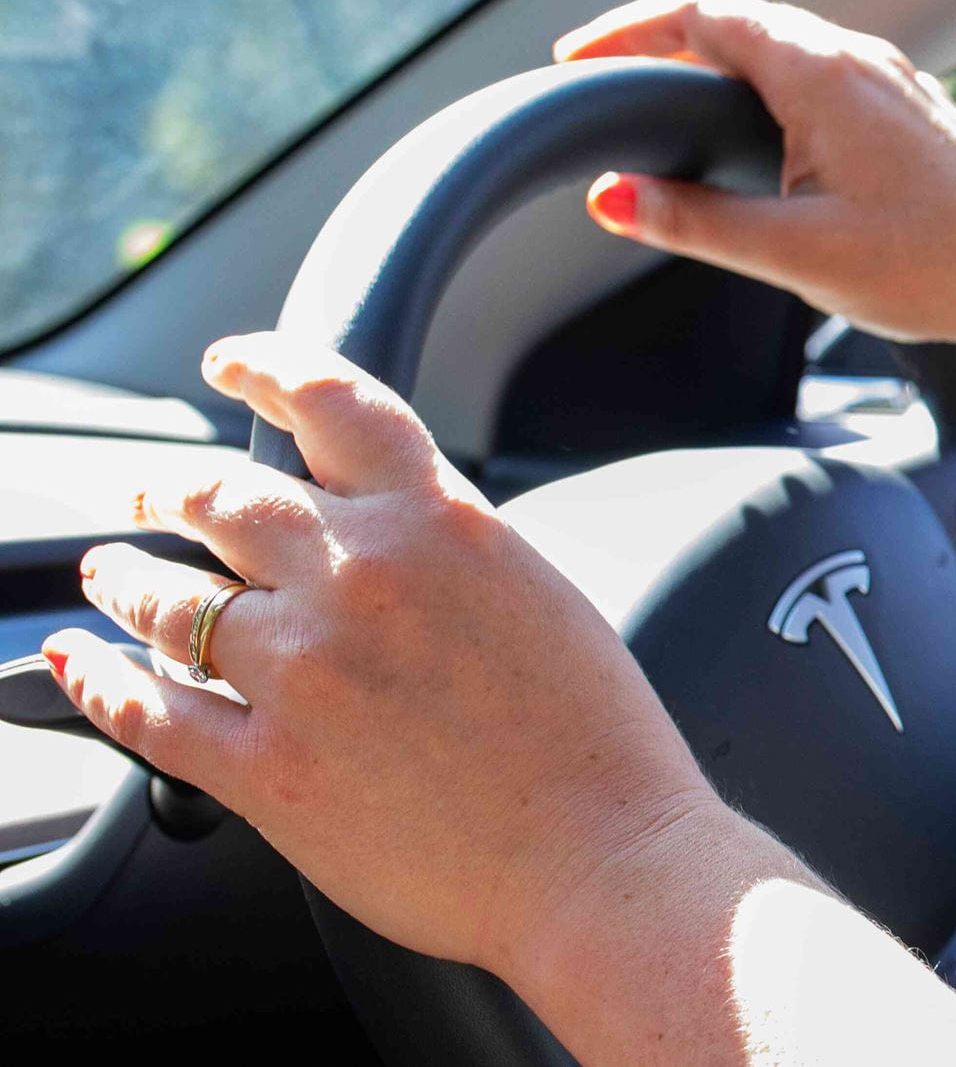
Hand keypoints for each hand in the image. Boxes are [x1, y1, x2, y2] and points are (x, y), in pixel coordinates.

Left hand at [43, 333, 775, 981]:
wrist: (604, 859)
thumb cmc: (596, 744)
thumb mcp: (541, 594)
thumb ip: (451, 550)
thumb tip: (385, 537)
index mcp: (441, 523)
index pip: (329, 403)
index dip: (264, 368)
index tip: (231, 368)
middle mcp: (360, 578)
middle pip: (223, 498)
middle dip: (171, 490)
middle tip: (150, 496)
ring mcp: (302, 673)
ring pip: (168, 599)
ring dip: (123, 578)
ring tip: (108, 575)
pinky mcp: (264, 769)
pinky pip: (145, 711)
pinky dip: (97, 681)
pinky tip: (79, 662)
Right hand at [554, 0, 955, 350]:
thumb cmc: (934, 266)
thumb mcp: (793, 253)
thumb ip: (695, 222)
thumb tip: (612, 198)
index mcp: (822, 73)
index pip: (702, 13)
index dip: (626, 28)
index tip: (575, 57)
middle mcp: (859, 59)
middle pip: (739, 18)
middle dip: (662, 39)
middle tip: (604, 75)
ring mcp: (890, 80)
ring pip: (783, 42)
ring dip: (716, 58)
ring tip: (663, 95)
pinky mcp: (909, 110)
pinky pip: (820, 70)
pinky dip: (765, 80)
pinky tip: (753, 125)